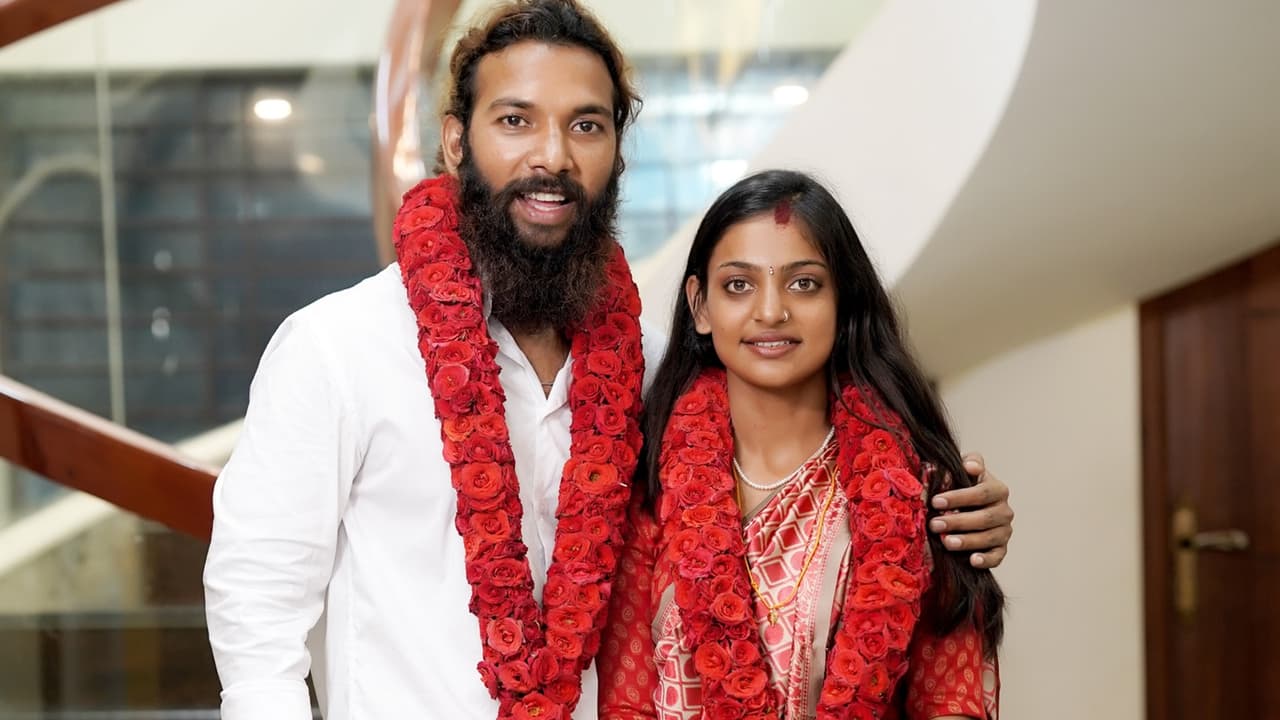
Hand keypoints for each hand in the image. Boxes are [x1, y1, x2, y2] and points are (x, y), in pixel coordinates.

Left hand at [928, 453, 1012, 568]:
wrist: (968, 504)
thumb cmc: (963, 485)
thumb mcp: (965, 469)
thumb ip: (970, 462)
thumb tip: (970, 466)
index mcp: (997, 489)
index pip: (981, 493)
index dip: (958, 497)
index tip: (936, 501)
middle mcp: (1004, 510)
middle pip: (984, 517)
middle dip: (958, 522)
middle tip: (934, 524)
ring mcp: (1004, 530)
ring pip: (989, 537)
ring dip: (967, 541)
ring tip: (946, 542)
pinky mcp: (1001, 548)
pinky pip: (997, 556)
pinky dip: (986, 559)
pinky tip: (972, 560)